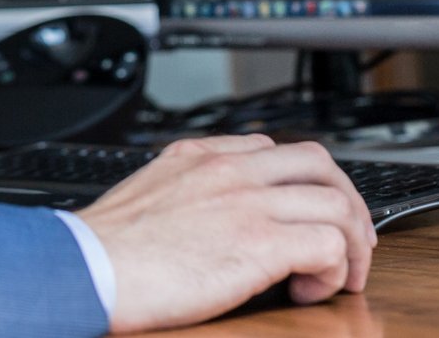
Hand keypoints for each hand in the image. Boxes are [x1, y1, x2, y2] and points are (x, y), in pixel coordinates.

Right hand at [78, 136, 374, 332]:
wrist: (88, 267)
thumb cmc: (104, 250)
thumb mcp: (146, 195)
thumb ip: (185, 192)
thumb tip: (212, 219)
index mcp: (200, 155)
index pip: (274, 148)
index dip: (304, 183)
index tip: (309, 213)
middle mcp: (230, 170)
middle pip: (320, 163)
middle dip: (347, 202)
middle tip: (350, 241)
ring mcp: (248, 202)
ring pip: (336, 203)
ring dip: (350, 244)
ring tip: (338, 277)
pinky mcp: (260, 243)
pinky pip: (329, 245)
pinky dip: (333, 271)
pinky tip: (308, 291)